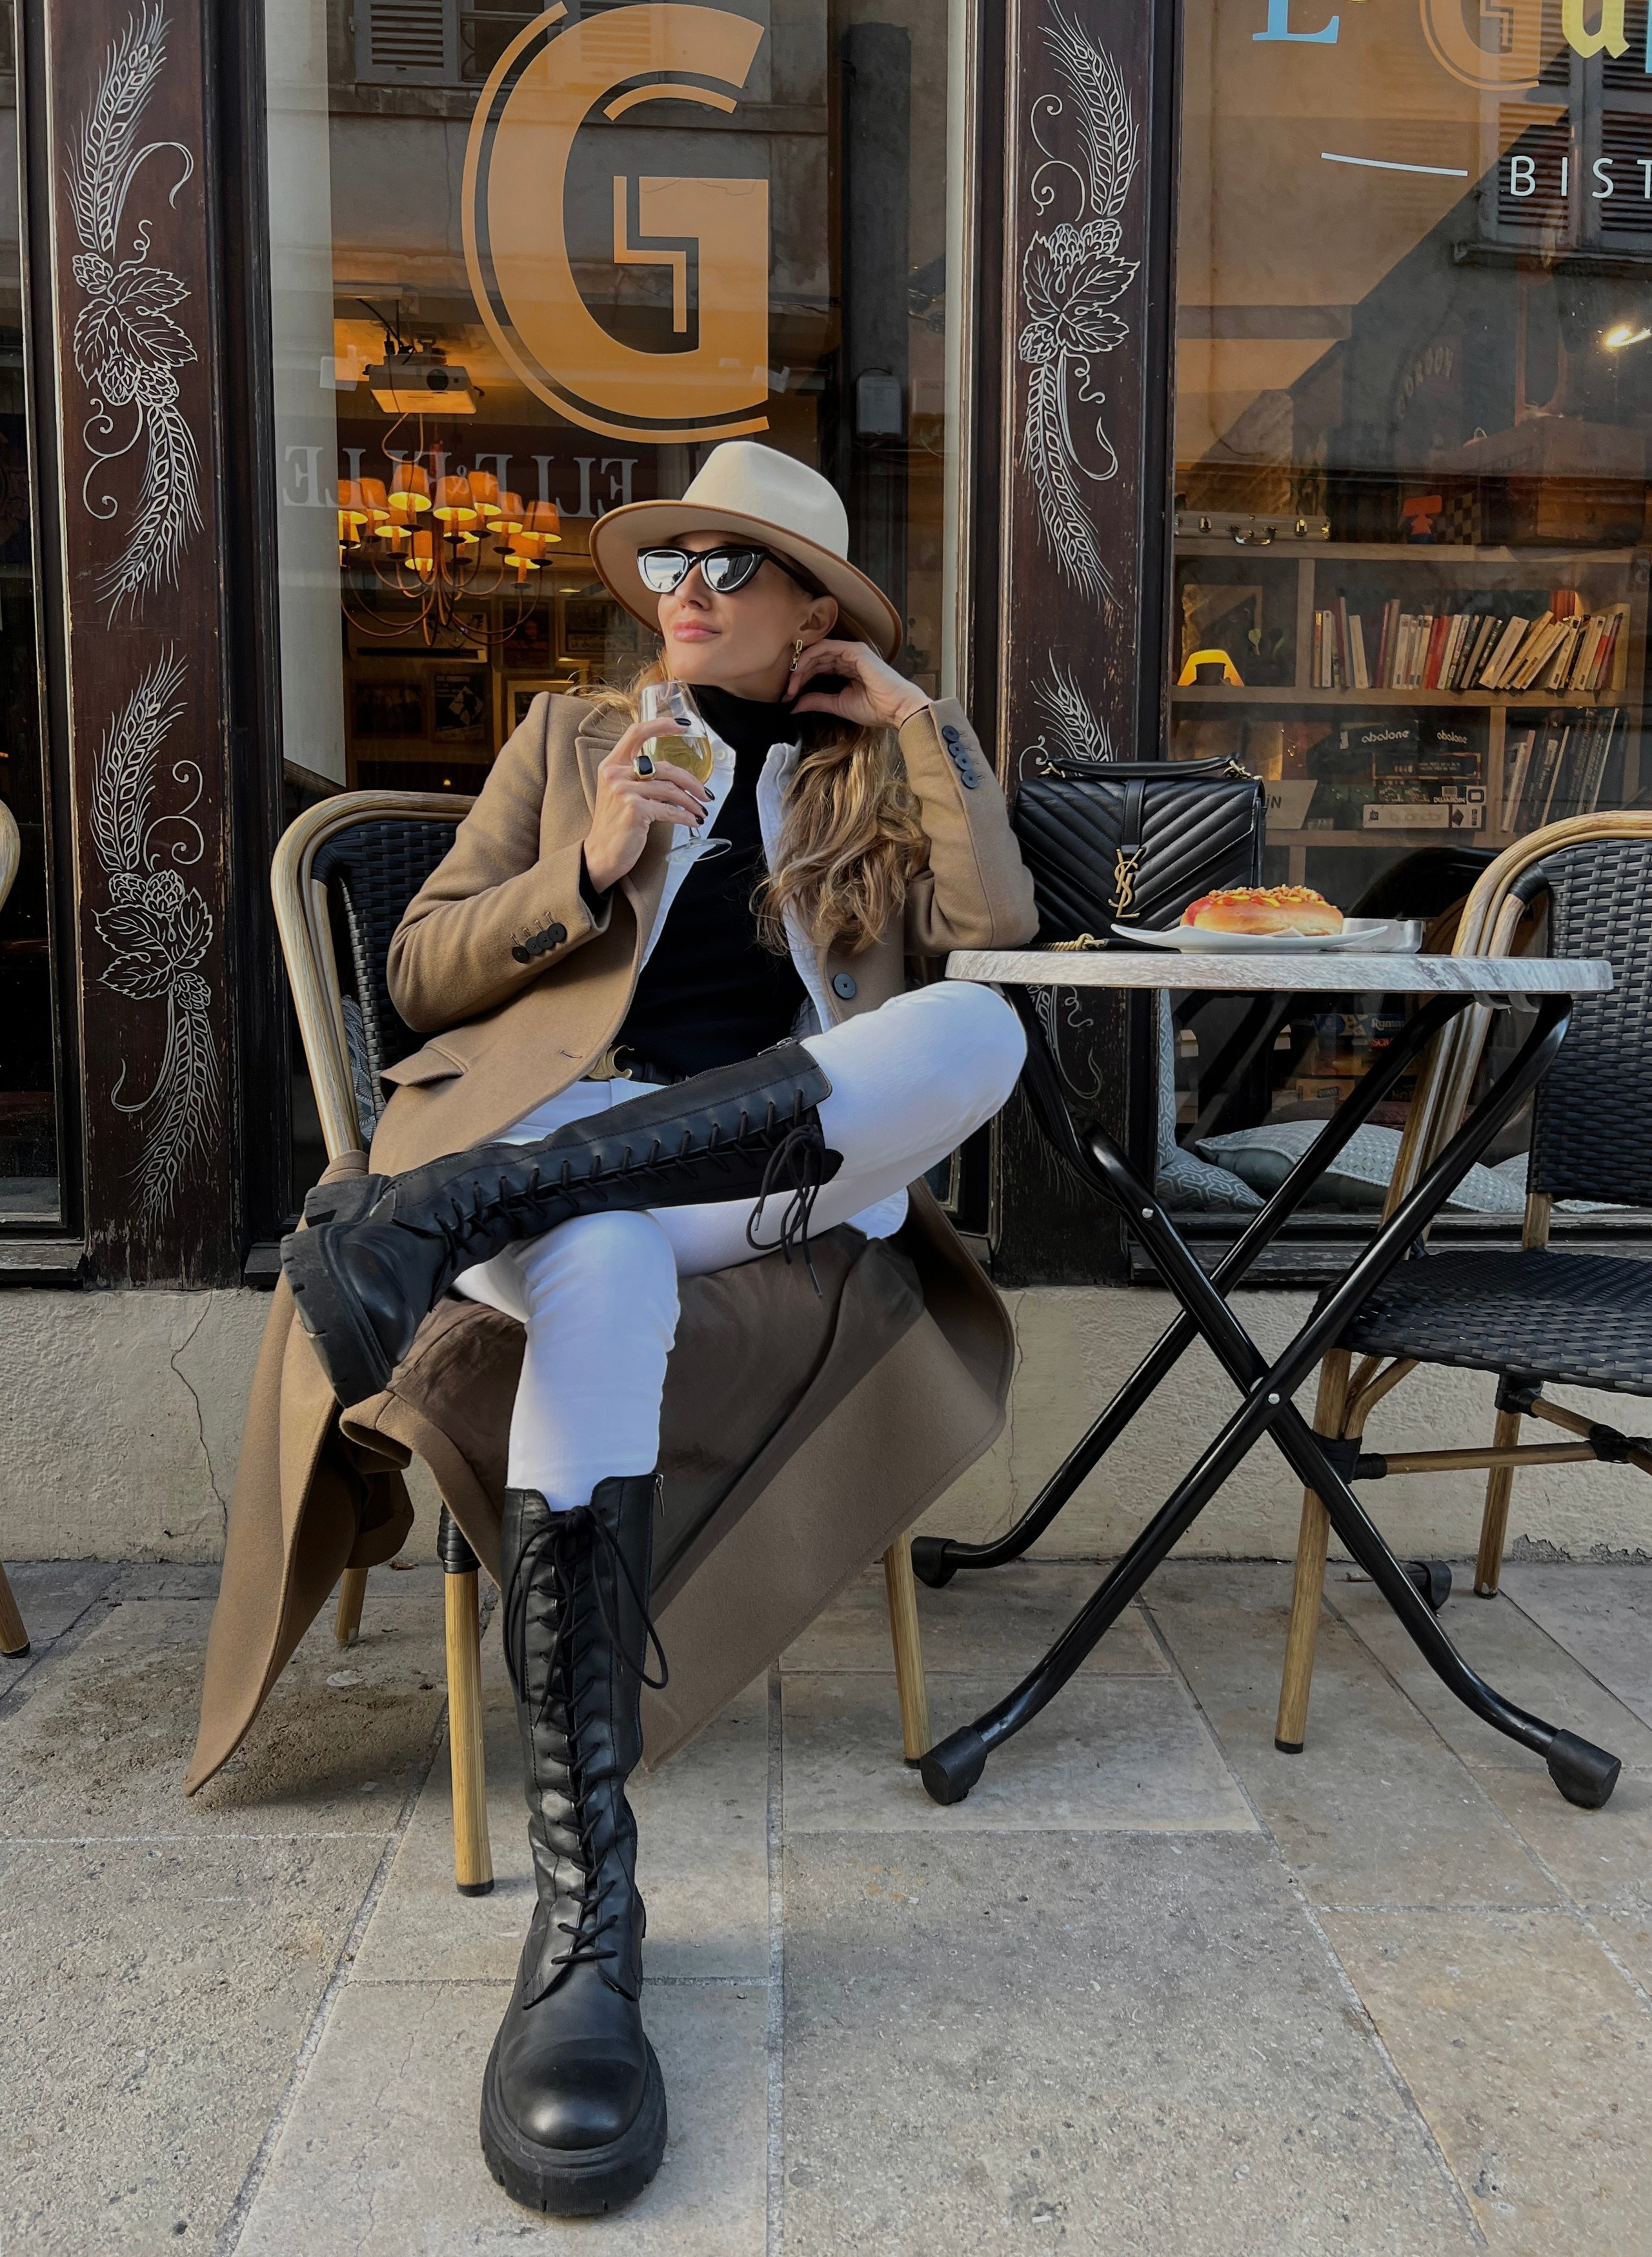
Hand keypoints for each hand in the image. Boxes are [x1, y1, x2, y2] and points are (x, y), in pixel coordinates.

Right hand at [582, 720, 708, 892]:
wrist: (601, 854)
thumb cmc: (615, 825)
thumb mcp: (620, 793)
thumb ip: (639, 777)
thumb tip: (675, 775)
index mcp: (612, 764)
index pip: (637, 733)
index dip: (661, 725)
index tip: (683, 725)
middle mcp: (615, 773)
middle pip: (664, 767)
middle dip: (691, 781)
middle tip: (705, 793)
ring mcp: (624, 790)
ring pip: (670, 789)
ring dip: (691, 802)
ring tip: (701, 809)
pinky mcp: (634, 809)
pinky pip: (669, 809)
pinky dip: (685, 816)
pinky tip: (693, 820)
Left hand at [787, 638, 929, 731]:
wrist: (897, 710)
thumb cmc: (876, 709)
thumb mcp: (839, 705)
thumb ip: (817, 701)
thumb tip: (795, 705)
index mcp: (847, 668)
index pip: (818, 667)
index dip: (801, 679)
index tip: (790, 695)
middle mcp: (849, 657)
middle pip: (815, 659)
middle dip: (798, 675)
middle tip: (786, 691)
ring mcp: (852, 651)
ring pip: (818, 652)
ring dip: (801, 668)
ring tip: (791, 685)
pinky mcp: (854, 651)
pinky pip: (825, 649)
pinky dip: (810, 659)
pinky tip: (800, 673)